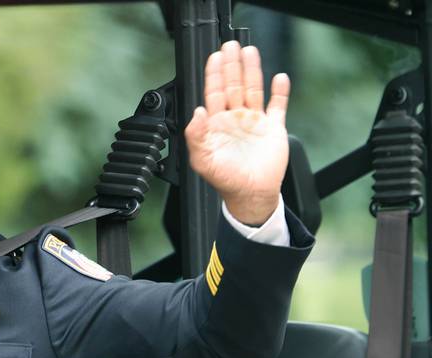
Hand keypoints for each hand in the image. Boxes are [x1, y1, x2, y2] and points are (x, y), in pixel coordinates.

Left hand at [184, 41, 289, 225]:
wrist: (250, 195)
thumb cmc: (225, 180)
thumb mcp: (202, 161)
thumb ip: (195, 137)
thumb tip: (196, 112)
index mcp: (216, 124)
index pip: (213, 93)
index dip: (213, 74)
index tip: (214, 57)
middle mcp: (235, 118)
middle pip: (232, 85)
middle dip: (231, 65)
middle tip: (230, 45)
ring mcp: (254, 121)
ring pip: (253, 89)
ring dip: (252, 71)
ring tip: (250, 51)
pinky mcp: (273, 128)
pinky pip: (277, 105)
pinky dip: (280, 92)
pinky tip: (280, 78)